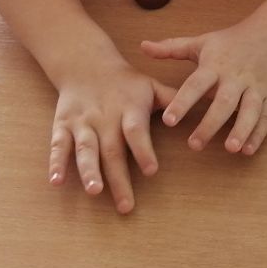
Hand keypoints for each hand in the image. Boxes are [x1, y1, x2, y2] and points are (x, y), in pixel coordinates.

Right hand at [48, 65, 177, 213]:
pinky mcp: (63, 125)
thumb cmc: (126, 81)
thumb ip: (174, 100)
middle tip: (125, 206)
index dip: (143, 150)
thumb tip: (210, 102)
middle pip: (112, 150)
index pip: (136, 131)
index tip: (151, 171)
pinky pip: (58, 145)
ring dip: (88, 171)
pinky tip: (57, 182)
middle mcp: (105, 118)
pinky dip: (56, 163)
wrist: (85, 62)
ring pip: (85, 149)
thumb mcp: (151, 86)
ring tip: (94, 192)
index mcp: (129, 109)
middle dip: (118, 178)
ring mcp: (82, 122)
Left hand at [142, 25, 266, 154]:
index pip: (196, 84)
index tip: (169, 120)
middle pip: (223, 102)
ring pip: (249, 110)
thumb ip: (171, 48)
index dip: (183, 102)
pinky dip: (258, 134)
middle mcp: (236, 77)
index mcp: (215, 65)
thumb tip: (142, 46)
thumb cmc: (231, 41)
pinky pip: (266, 117)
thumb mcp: (201, 42)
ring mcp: (257, 87)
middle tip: (194, 145)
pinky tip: (248, 150)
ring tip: (230, 149)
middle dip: (210, 124)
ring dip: (241, 129)